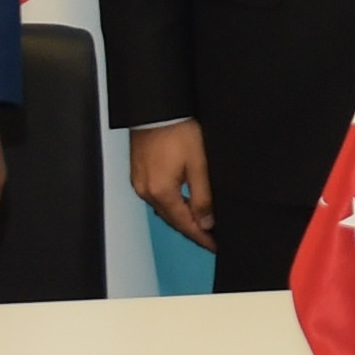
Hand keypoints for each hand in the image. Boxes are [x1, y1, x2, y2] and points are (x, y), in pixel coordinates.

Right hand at [128, 120, 213, 251]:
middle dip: (192, 231)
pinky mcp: (139, 173)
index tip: (215, 246)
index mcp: (161, 192)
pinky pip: (156, 197)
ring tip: (200, 224)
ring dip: (181, 218)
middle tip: (210, 239)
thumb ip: (202, 196)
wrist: (157, 107)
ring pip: (163, 210)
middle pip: (172, 220)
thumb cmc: (177, 129)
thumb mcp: (198, 164)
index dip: (202, 238)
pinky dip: (170, 205)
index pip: (185, 225)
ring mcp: (140, 182)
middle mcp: (147, 191)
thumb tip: (206, 222)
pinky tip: (181, 204)